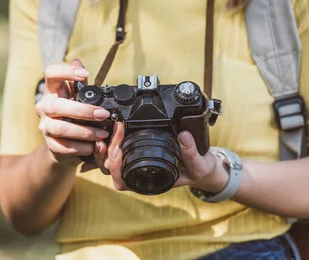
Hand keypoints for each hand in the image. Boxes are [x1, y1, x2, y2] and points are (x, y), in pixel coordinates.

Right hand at [35, 59, 110, 167]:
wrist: (62, 141)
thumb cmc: (72, 113)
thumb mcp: (76, 95)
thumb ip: (79, 82)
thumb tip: (77, 61)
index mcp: (52, 90)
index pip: (51, 73)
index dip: (66, 72)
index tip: (85, 74)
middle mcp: (45, 106)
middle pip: (58, 106)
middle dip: (83, 111)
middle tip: (103, 114)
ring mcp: (45, 126)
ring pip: (61, 128)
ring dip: (85, 131)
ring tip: (102, 134)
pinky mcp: (50, 144)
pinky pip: (64, 146)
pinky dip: (81, 147)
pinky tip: (93, 146)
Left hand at [103, 127, 228, 193]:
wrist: (202, 168)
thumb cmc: (197, 171)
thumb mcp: (199, 165)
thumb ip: (191, 153)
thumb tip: (184, 136)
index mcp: (149, 182)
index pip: (122, 181)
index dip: (115, 167)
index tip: (118, 149)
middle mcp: (139, 175)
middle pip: (110, 168)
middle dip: (108, 149)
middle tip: (116, 129)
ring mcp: (136, 164)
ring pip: (109, 160)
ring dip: (106, 144)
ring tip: (112, 127)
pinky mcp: (138, 152)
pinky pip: (118, 150)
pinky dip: (114, 140)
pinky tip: (116, 127)